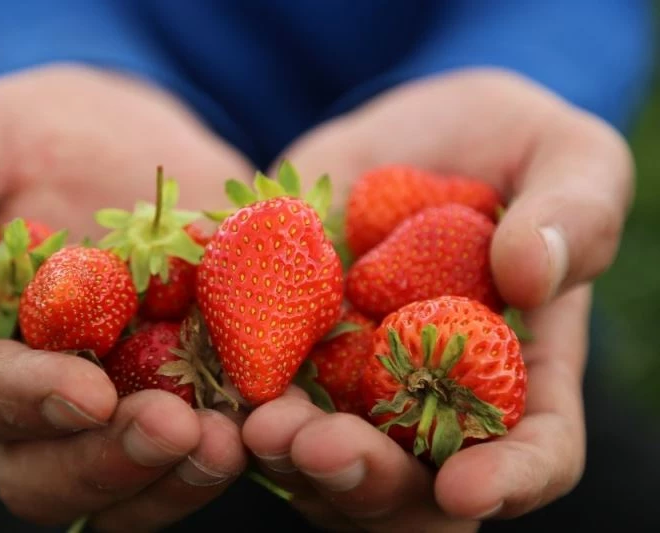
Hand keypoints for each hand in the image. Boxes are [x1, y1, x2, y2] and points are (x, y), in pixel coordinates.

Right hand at [0, 64, 254, 529]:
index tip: (85, 393)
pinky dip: (250, 437)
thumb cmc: (38, 134)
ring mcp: (131, 399)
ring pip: (139, 479)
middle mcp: (50, 395)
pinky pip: (220, 436)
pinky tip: (282, 416)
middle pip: (55, 472)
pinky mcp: (202, 385)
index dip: (26, 403)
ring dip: (184, 474)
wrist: (136, 140)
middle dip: (112, 460)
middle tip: (174, 430)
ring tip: (234, 441)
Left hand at [246, 68, 632, 528]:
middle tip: (321, 449)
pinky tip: (213, 387)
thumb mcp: (565, 153)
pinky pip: (258, 387)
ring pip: (325, 452)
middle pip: (410, 477)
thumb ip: (575, 210)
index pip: (534, 451)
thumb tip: (533, 274)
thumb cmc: (507, 142)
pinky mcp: (287, 343)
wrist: (410, 130)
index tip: (467, 489)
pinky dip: (234, 397)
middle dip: (367, 478)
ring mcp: (353, 378)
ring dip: (291, 454)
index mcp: (520, 367)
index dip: (508, 480)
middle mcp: (432, 394)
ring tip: (262, 425)